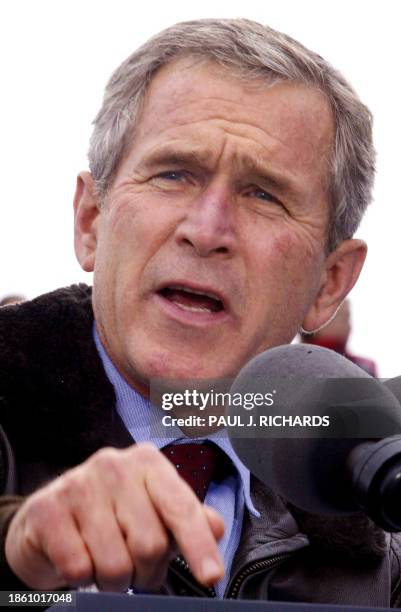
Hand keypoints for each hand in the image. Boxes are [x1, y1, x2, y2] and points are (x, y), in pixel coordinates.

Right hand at [5, 443, 224, 590]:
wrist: (48, 519)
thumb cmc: (111, 515)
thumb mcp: (152, 511)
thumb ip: (187, 518)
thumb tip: (216, 526)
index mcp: (148, 463)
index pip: (181, 507)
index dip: (198, 544)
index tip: (212, 576)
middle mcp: (115, 465)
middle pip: (149, 544)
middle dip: (145, 571)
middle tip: (135, 568)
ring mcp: (79, 484)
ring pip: (114, 564)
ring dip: (113, 580)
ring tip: (105, 562)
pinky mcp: (47, 508)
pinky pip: (78, 568)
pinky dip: (82, 577)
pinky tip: (79, 557)